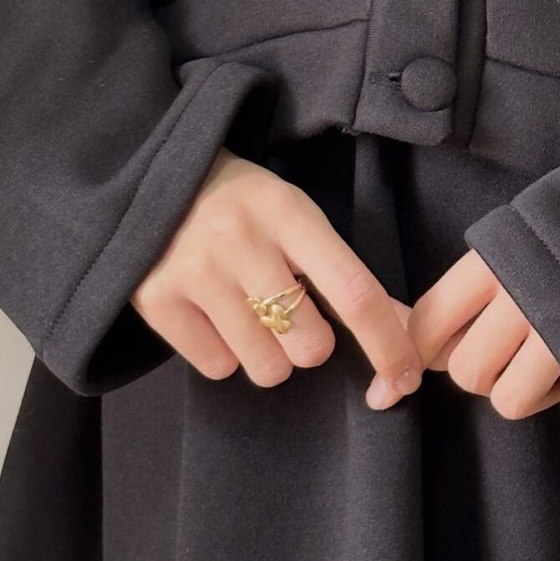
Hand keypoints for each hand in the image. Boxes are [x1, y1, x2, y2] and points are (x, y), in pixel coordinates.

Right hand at [131, 148, 423, 396]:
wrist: (153, 182)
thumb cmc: (245, 207)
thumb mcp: (297, 218)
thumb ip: (345, 274)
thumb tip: (406, 331)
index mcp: (287, 211)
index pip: (354, 292)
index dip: (387, 344)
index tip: (405, 378)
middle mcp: (240, 240)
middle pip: (311, 346)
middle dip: (312, 344)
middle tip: (290, 312)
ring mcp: (194, 272)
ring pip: (266, 367)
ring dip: (269, 354)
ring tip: (248, 312)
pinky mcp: (156, 301)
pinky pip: (218, 368)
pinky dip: (224, 353)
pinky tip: (213, 314)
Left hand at [381, 248, 559, 418]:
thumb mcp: (530, 227)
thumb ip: (483, 278)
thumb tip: (429, 342)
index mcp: (496, 259)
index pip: (428, 324)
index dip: (420, 352)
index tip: (421, 366)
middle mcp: (522, 297)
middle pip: (468, 373)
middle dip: (485, 374)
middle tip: (511, 355)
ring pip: (511, 401)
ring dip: (531, 390)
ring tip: (555, 359)